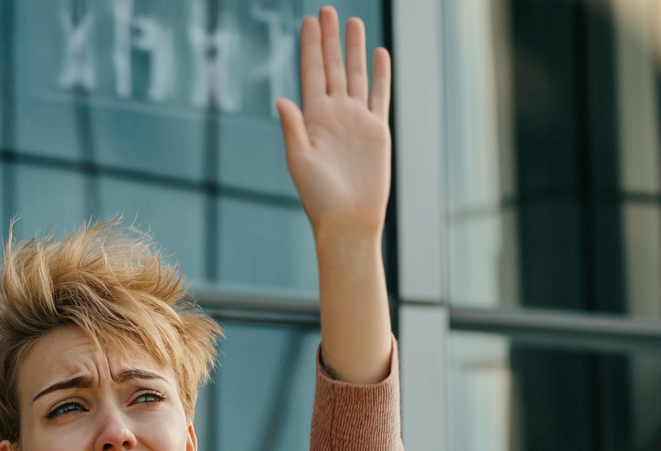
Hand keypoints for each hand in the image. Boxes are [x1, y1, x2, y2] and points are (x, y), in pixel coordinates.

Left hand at [275, 8, 391, 240]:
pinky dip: (379, 75)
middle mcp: (335, 114)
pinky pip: (379, 95)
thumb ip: (293, 128)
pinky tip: (378, 54)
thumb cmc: (320, 197)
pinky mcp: (377, 130)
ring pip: (357, 75)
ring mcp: (357, 120)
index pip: (312, 73)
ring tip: (353, 22)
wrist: (349, 220)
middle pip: (333, 66)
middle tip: (326, 10)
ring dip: (354, 49)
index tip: (308, 20)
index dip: (310, 47)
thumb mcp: (300, 161)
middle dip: (329, 39)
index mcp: (313, 118)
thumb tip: (282, 99)